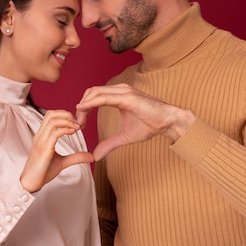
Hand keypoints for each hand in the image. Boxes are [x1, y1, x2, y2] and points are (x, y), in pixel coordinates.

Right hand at [20, 109, 93, 192]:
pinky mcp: (44, 149)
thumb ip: (75, 157)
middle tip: (78, 123)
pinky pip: (54, 133)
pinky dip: (66, 129)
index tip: (76, 123)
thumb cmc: (42, 172)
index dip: (65, 115)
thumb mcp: (62, 162)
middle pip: (51, 114)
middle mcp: (40, 136)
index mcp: (42, 136)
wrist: (30, 183)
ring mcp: (41, 141)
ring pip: (53, 120)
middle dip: (67, 114)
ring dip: (68, 121)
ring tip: (77, 127)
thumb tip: (91, 156)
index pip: (51, 115)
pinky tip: (73, 133)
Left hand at [75, 84, 195, 160]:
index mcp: (118, 95)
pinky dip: (92, 103)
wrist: (168, 122)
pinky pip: (105, 97)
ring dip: (84, 105)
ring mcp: (123, 92)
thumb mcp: (124, 136)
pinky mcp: (128, 97)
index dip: (84, 107)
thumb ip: (109, 144)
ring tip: (80, 121)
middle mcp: (119, 90)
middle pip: (91, 91)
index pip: (94, 95)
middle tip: (78, 124)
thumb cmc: (150, 125)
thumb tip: (95, 156)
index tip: (80, 123)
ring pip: (95, 92)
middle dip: (81, 106)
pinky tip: (83, 110)